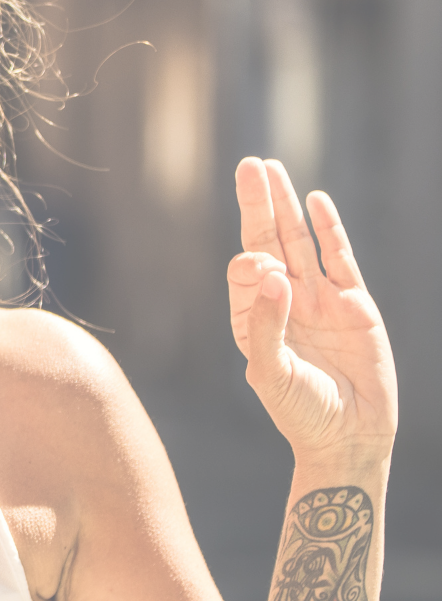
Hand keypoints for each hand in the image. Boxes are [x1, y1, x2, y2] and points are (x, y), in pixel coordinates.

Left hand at [229, 158, 397, 461]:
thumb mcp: (272, 372)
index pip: (245, 274)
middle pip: (267, 242)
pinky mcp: (354, 304)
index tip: (261, 269)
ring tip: (272, 168)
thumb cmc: (301, 411)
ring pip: (300, 241)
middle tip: (249, 165)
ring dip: (286, 206)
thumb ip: (266, 327)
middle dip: (258, 205)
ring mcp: (319, 300)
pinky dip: (328, 229)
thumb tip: (274, 276)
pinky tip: (316, 200)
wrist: (350, 435)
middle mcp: (282, 302)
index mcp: (251, 319)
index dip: (251, 263)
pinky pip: (339, 258)